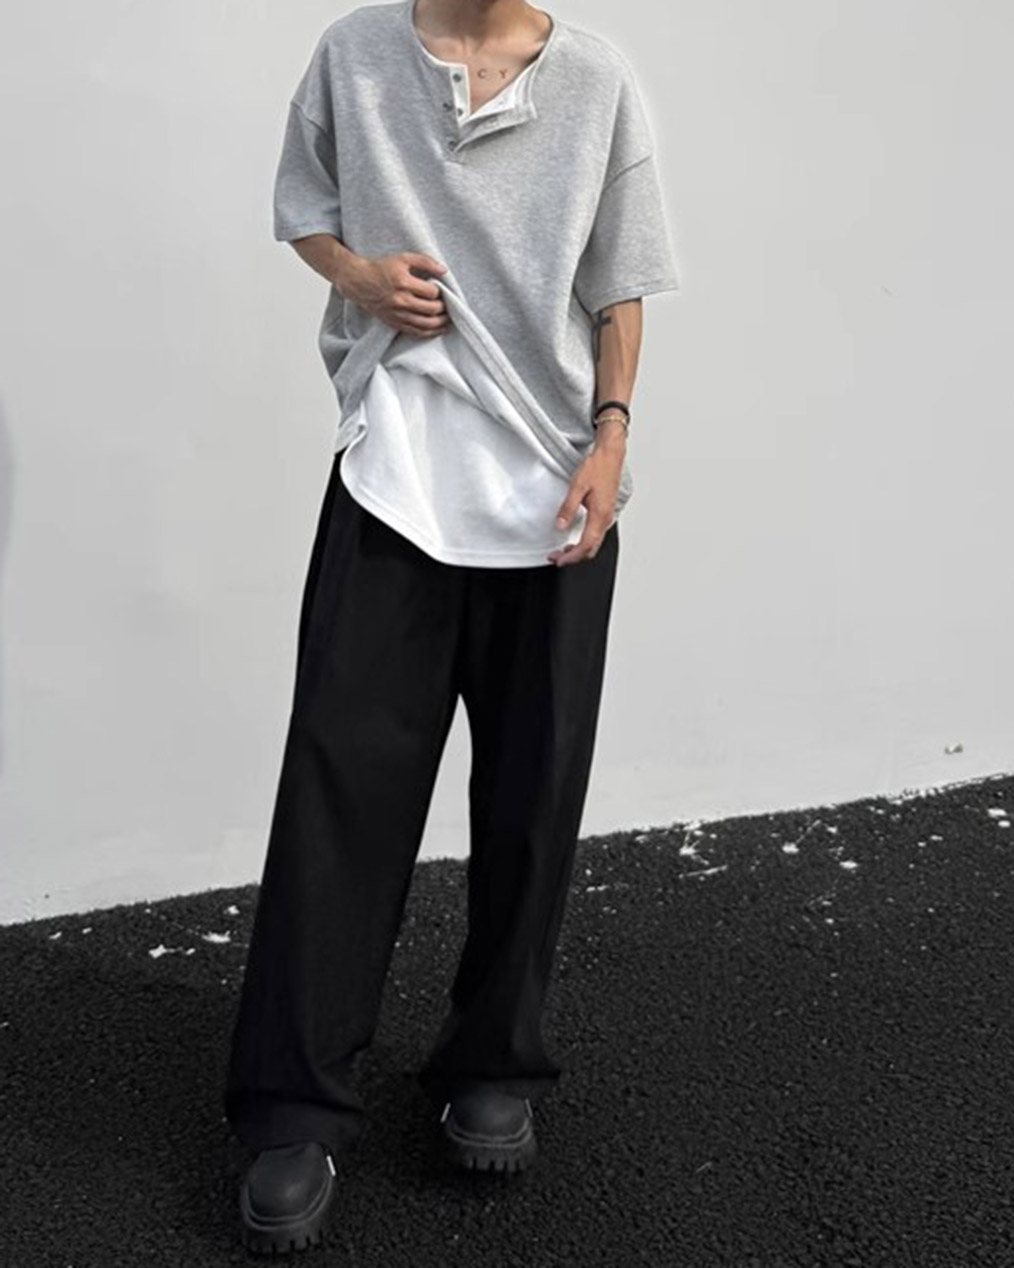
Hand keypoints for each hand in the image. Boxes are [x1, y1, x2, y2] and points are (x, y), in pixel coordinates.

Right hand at [338, 251, 450, 337]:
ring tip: (447, 318)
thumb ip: (425, 261)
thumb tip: (444, 271)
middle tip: (446, 304)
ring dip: (441, 322)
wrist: (359, 283)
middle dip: (443, 307)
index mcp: (403, 283)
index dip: (440, 291)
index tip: (440, 290)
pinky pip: (417, 332)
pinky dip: (430, 332)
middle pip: (432, 309)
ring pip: (426, 324)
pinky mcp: (395, 323)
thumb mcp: (403, 258)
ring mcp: (398, 314)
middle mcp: (401, 301)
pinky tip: (438, 329)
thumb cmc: (381, 269)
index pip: (431, 292)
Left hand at [546, 436, 622, 565]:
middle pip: (591, 549)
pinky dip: (584, 541)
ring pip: (594, 543)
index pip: (586, 545)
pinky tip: (574, 539)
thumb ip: (568, 508)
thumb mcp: (577, 486)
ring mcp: (607, 516)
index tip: (559, 560)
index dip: (571, 556)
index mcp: (600, 514)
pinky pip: (596, 534)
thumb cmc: (597, 467)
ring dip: (579, 550)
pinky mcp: (605, 512)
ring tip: (563, 551)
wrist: (610, 455)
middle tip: (557, 558)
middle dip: (574, 557)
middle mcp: (606, 518)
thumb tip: (560, 525)